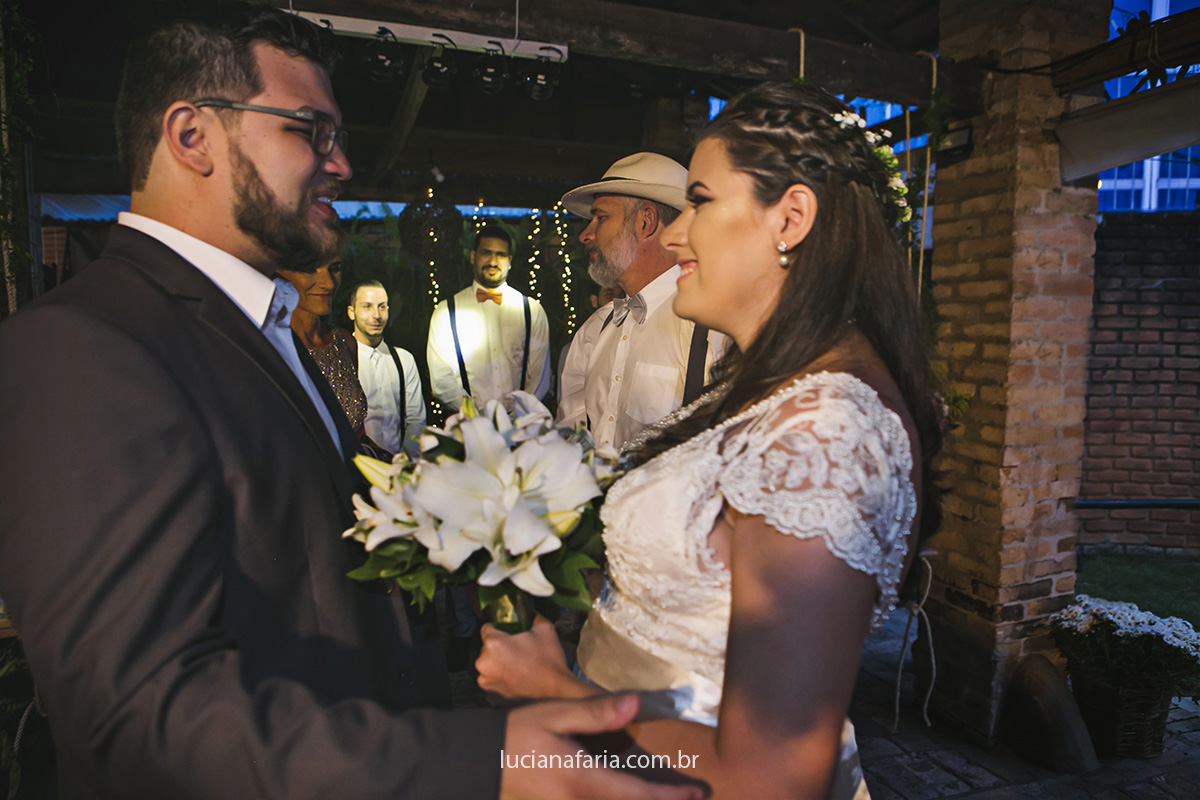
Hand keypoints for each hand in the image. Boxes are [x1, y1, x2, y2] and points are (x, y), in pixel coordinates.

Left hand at [477, 615, 586, 701]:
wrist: (557, 693)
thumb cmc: (550, 663)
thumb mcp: (545, 629)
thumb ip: (532, 615)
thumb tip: (528, 611)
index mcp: (494, 644)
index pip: (487, 628)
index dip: (498, 629)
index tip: (507, 634)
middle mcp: (484, 663)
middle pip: (486, 649)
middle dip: (498, 649)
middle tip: (517, 652)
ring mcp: (486, 682)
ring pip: (488, 667)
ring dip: (498, 666)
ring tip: (517, 668)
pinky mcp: (490, 697)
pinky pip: (491, 683)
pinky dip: (500, 682)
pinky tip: (515, 681)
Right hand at [500, 694, 705, 799]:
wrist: (473, 764)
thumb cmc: (514, 735)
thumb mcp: (553, 716)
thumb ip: (595, 714)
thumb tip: (635, 703)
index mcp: (584, 781)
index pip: (638, 796)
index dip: (671, 797)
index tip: (698, 794)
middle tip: (694, 798)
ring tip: (666, 796)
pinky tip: (628, 794)